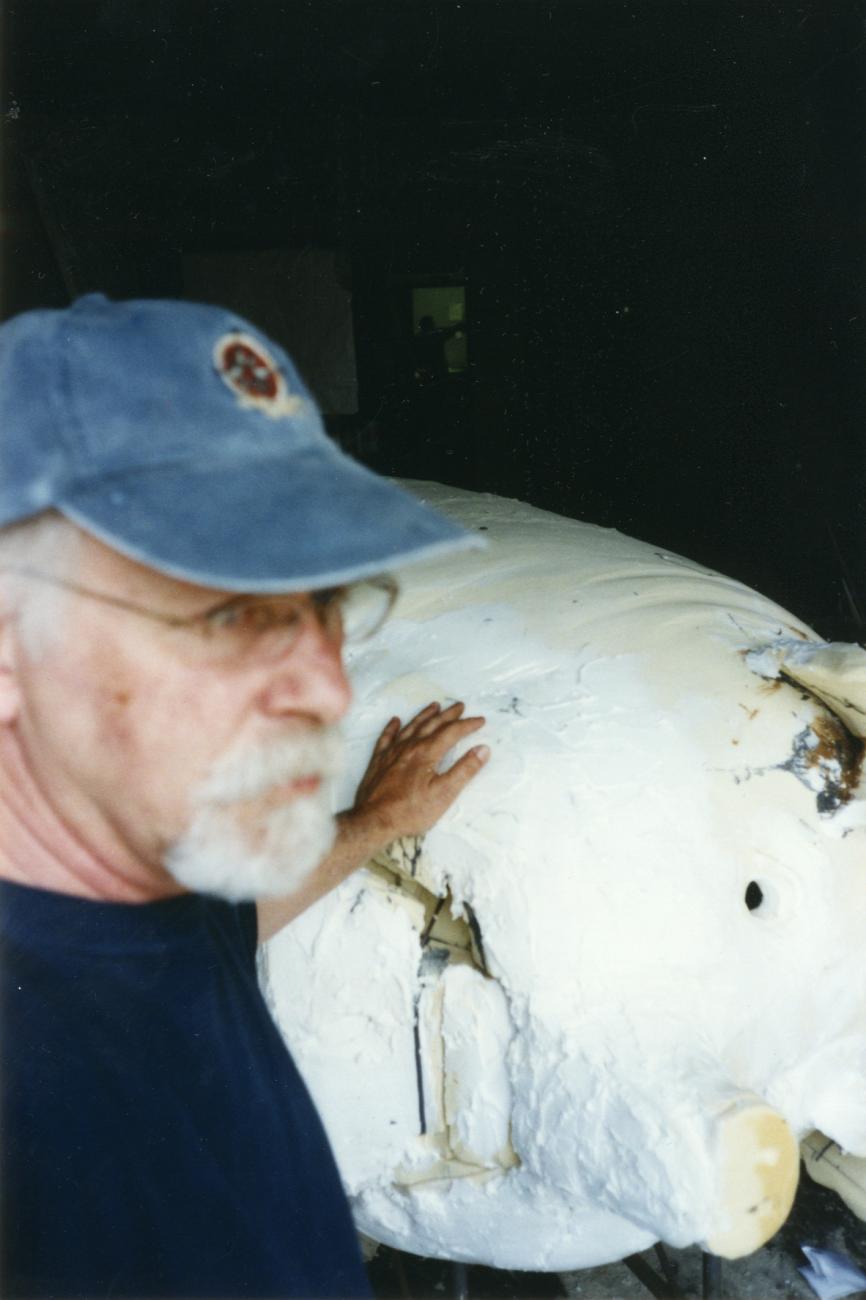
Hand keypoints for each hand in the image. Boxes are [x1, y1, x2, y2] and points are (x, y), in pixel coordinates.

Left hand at [350, 701, 488, 842]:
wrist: (374, 820)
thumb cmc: (411, 810)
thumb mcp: (445, 793)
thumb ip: (465, 770)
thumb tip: (483, 749)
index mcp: (427, 752)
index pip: (452, 732)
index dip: (467, 725)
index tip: (480, 720)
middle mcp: (409, 747)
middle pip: (432, 724)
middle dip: (448, 714)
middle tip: (460, 706)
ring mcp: (391, 753)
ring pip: (411, 727)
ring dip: (424, 715)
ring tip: (434, 706)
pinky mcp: (378, 762)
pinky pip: (386, 738)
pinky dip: (392, 728)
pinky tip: (395, 721)